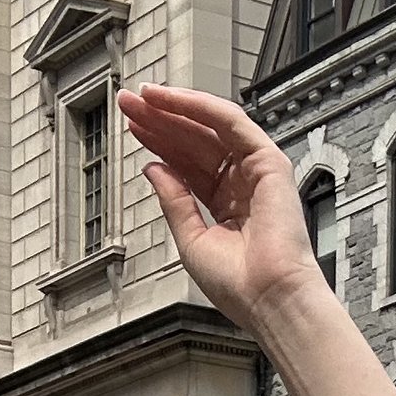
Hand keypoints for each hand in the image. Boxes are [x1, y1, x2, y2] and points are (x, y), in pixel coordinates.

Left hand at [120, 85, 319, 333]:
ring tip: (141, 96)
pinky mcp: (268, 161)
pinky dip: (200, 106)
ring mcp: (256, 170)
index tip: (131, 127)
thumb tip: (154, 168)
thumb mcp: (190, 240)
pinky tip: (171, 99)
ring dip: (175, 108)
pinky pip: (230, 122)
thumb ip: (173, 201)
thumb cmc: (238, 285)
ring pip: (209, 127)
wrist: (268, 299)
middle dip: (160, 120)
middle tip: (127, 102)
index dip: (158, 142)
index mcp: (225, 205)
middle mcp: (241, 183)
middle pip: (194, 141)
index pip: (186, 164)